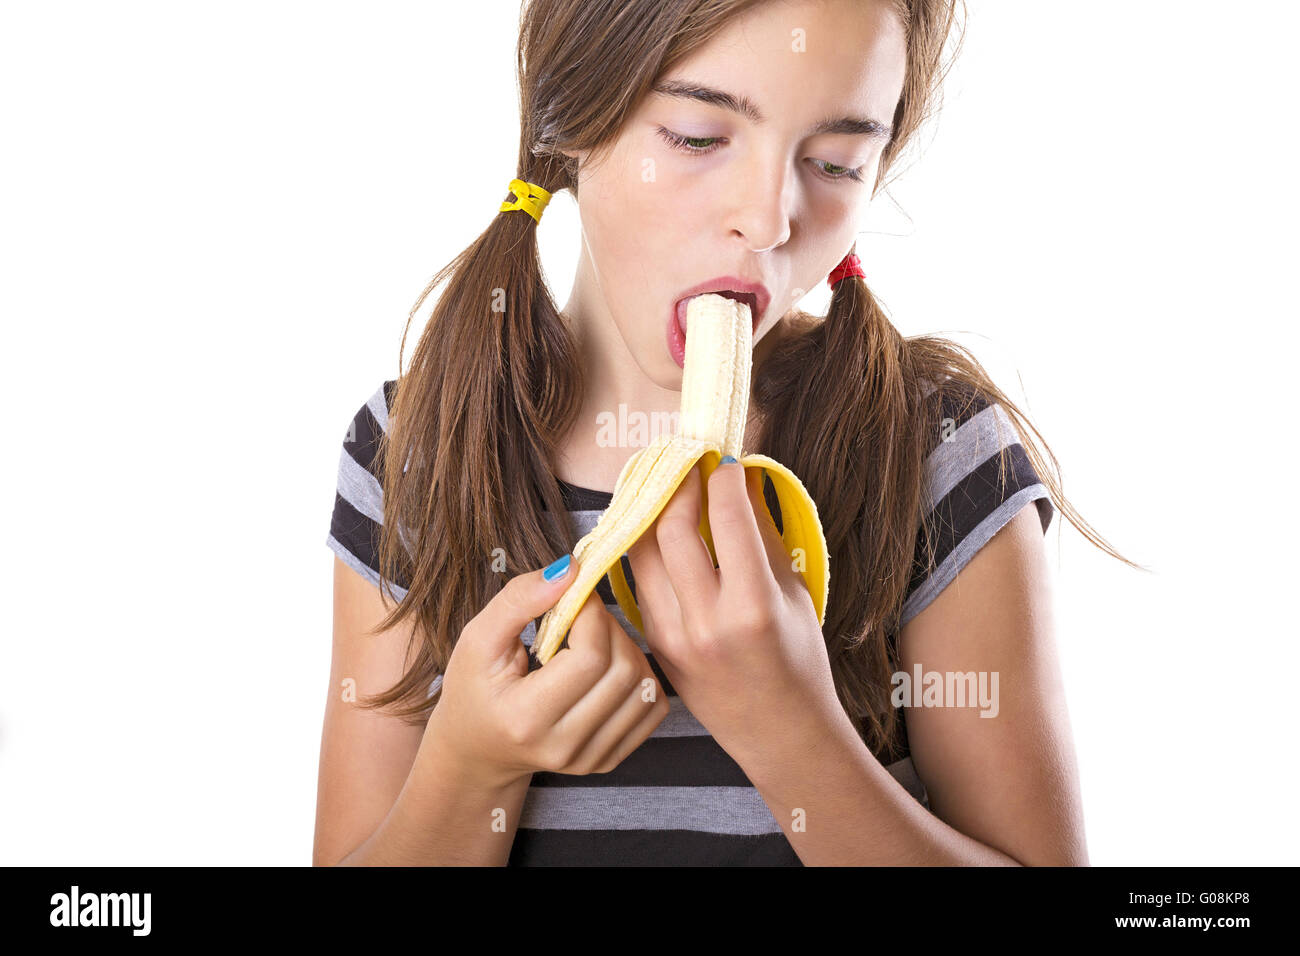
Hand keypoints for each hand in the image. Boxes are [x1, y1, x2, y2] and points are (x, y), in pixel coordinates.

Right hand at [424, 557, 669, 789]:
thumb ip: (518, 599)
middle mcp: (563, 747)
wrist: (476, 752)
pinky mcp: (609, 761)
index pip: (589, 658)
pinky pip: (653, 709)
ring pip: (645, 688)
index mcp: (525, 720)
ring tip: (595, 640)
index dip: (592, 614)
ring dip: (629, 650)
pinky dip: (641, 677)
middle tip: (586, 616)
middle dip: (611, 628)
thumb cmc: (473, 690)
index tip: (577, 597)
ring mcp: (589, 759)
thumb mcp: (477, 639)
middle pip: (623, 671)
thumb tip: (571, 568)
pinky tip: (609, 667)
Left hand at [625, 459, 843, 766]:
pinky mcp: (655, 645)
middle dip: (679, 486)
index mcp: (753, 608)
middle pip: (671, 529)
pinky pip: (639, 582)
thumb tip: (742, 477)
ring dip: (653, 513)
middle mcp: (707, 623)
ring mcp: (673, 637)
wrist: (779, 733)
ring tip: (670, 492)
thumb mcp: (794, 594)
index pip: (727, 519)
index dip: (723, 478)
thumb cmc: (800, 661)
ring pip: (641, 552)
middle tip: (690, 468)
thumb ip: (764, 535)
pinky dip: (646, 549)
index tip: (725, 462)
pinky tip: (660, 532)